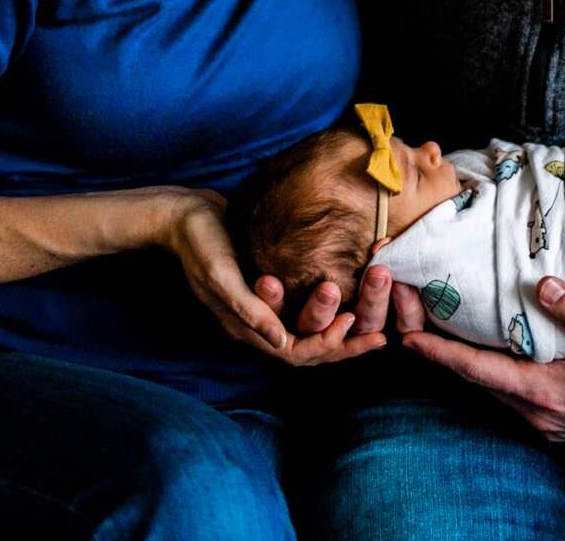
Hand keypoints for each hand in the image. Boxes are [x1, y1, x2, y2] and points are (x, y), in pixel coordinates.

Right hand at [164, 191, 386, 366]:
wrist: (184, 213)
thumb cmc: (199, 241)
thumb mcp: (220, 275)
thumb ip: (249, 309)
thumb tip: (283, 342)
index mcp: (245, 327)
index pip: (294, 352)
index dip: (327, 344)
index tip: (355, 324)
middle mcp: (257, 322)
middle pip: (308, 346)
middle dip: (344, 345)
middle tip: (381, 336)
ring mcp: (263, 305)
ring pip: (309, 327)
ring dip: (339, 326)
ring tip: (371, 318)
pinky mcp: (268, 286)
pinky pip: (303, 304)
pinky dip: (327, 304)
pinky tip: (349, 291)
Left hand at [396, 275, 564, 449]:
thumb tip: (544, 285)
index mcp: (545, 392)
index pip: (477, 370)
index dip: (439, 352)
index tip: (406, 335)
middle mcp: (538, 412)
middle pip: (476, 381)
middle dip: (442, 353)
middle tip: (414, 321)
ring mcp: (546, 420)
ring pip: (492, 389)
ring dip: (465, 364)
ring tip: (441, 331)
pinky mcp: (557, 420)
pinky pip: (511, 395)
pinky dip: (491, 373)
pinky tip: (490, 352)